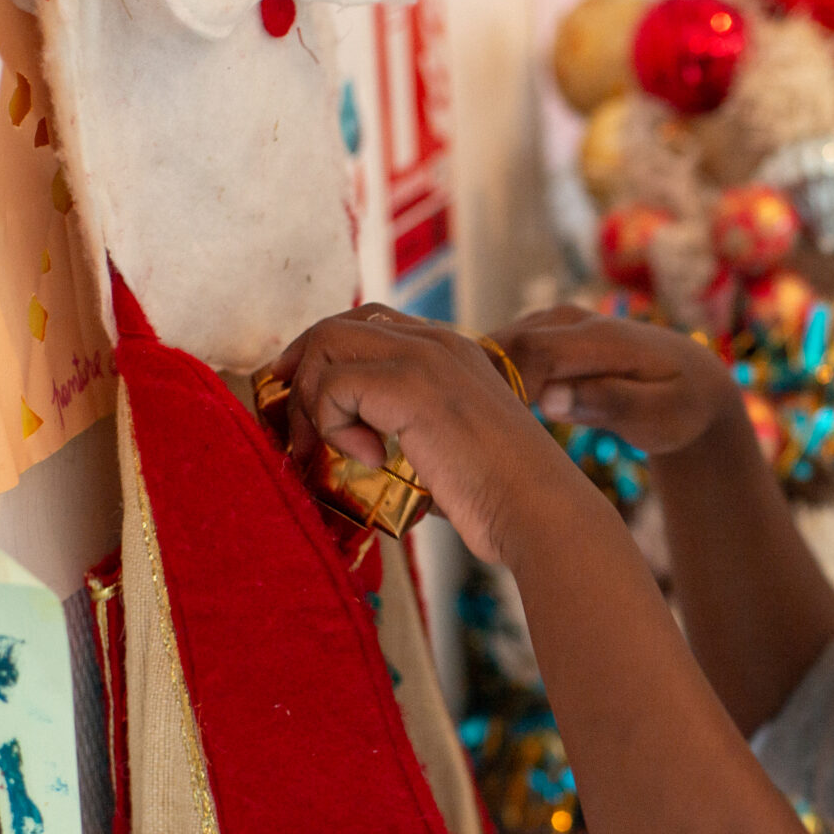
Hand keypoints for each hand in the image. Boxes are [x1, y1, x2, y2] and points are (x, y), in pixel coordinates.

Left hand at [268, 305, 540, 564]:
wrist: (537, 509)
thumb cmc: (500, 496)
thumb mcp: (451, 446)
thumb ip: (409, 429)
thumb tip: (358, 447)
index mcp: (451, 351)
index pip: (368, 324)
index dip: (324, 357)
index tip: (305, 403)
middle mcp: (437, 342)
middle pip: (337, 325)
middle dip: (301, 372)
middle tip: (296, 428)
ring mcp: (424, 357)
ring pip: (326, 346)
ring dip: (313, 404)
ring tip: (332, 453)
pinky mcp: (409, 384)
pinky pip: (334, 386)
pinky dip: (334, 426)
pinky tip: (370, 459)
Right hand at [496, 306, 745, 458]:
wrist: (690, 380)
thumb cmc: (679, 405)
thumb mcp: (660, 415)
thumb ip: (610, 404)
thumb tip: (550, 398)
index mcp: (599, 338)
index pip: (531, 353)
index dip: (503, 388)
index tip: (491, 432)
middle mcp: (567, 321)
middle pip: (501, 348)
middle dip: (477, 390)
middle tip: (466, 441)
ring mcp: (551, 325)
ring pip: (492, 351)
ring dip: (476, 388)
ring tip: (471, 435)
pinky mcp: (540, 338)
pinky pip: (499, 357)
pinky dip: (486, 385)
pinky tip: (488, 422)